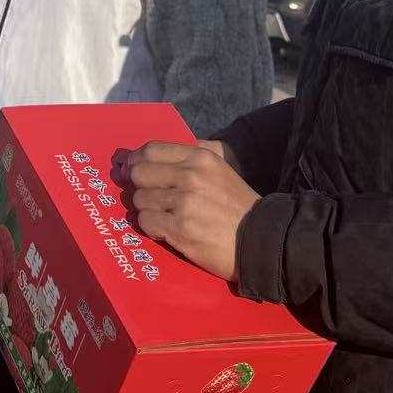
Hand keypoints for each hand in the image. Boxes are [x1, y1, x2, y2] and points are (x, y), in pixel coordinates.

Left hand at [116, 140, 258, 282]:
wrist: (263, 242)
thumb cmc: (238, 208)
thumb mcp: (221, 171)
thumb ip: (190, 157)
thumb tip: (150, 154)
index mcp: (200, 158)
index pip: (152, 150)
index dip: (135, 160)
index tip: (130, 169)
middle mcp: (190, 176)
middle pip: (139, 173)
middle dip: (139, 186)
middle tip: (148, 198)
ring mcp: (184, 202)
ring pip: (140, 199)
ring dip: (147, 210)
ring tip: (164, 218)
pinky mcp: (180, 228)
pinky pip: (145, 221)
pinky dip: (151, 227)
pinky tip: (166, 231)